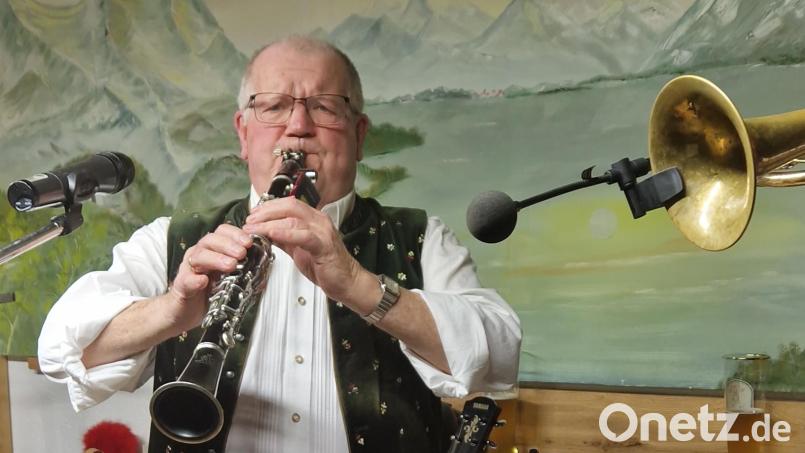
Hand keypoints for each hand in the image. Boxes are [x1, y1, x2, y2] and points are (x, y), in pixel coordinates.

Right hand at [168, 224, 252, 330]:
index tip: (249, 242)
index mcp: (212, 250)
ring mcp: (188, 270)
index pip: (222, 233)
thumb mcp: (228, 279)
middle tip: (242, 253)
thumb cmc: (208, 293)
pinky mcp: (181, 286)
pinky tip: (204, 281)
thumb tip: (265, 268)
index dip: (235, 234)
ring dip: (216, 259)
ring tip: (230, 265)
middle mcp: (199, 255)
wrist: (184, 312)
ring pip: (198, 256)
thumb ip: (243, 271)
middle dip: (228, 245)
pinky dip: (194, 279)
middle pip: (210, 240)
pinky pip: (186, 280)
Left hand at [242, 196, 362, 302]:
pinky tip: (272, 235)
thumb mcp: (299, 249)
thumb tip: (266, 232)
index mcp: (313, 219)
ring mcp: (323, 232)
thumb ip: (285, 239)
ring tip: (254, 229)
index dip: (268, 207)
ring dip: (270, 223)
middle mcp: (319, 221)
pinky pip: (303, 236)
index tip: (253, 214)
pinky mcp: (324, 246)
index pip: (288, 204)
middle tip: (250, 220)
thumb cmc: (327, 265)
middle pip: (289, 206)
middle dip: (266, 211)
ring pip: (293, 219)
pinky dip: (286, 234)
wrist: (347, 281)